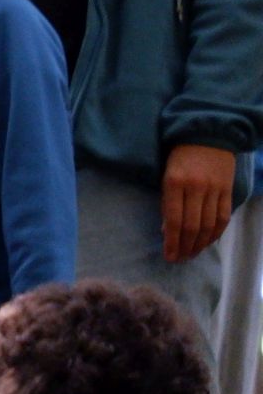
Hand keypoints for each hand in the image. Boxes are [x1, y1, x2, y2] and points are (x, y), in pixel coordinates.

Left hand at [163, 144, 235, 261]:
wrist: (207, 135)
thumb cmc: (179, 157)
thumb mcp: (165, 176)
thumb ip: (167, 203)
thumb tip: (167, 231)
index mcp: (174, 182)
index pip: (174, 220)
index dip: (172, 242)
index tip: (169, 256)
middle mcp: (196, 187)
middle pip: (192, 226)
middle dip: (185, 246)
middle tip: (180, 259)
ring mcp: (214, 189)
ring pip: (209, 225)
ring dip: (200, 244)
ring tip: (192, 254)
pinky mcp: (228, 190)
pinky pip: (223, 217)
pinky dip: (216, 233)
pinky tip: (208, 242)